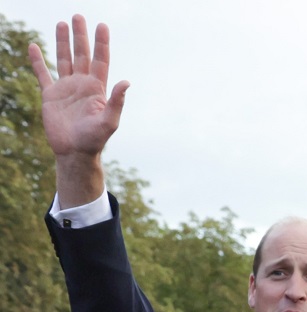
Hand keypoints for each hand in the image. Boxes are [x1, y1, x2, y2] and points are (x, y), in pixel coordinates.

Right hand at [29, 18, 128, 159]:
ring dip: (62, 42)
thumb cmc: (94, 140)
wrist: (75, 153)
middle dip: (81, 36)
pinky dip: (37, 60)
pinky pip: (42, 74)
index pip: (101, 61)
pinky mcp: (50, 95)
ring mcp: (66, 89)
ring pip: (63, 59)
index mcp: (96, 89)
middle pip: (81, 55)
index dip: (101, 43)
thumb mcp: (109, 121)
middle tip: (79, 17)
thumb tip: (126, 82)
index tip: (102, 26)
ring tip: (62, 24)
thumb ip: (116, 102)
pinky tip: (34, 46)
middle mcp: (81, 85)